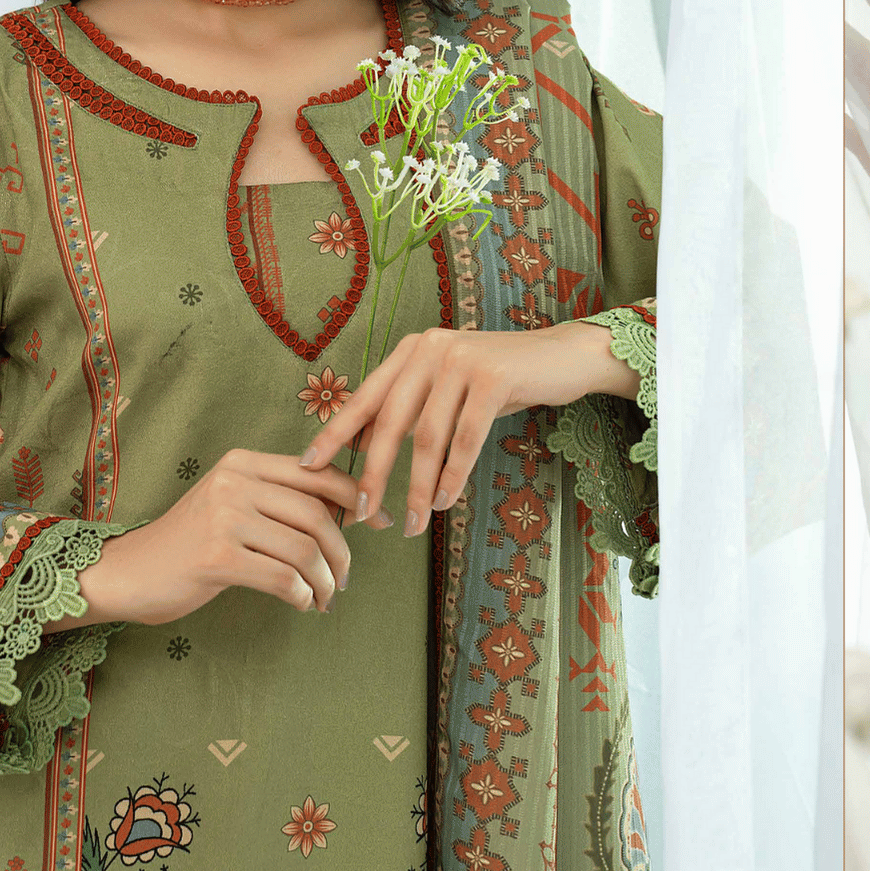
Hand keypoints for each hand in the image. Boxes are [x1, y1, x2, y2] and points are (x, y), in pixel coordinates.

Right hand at [58, 450, 369, 629]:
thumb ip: (280, 500)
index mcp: (243, 462)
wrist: (128, 573)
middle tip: (346, 578)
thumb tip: (351, 511)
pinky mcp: (217, 556)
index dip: (355, 498)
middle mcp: (234, 481)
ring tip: (326, 597)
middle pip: (317, 513)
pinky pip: (283, 577)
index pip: (318, 474)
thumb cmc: (190, 544)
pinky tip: (303, 604)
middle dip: (343, 551)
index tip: (378, 521)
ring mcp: (224, 516)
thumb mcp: (233, 505)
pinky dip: (303, 595)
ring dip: (326, 580)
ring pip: (305, 549)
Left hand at [298, 325, 602, 538]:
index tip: (307, 466)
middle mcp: (429, 348)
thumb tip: (364, 448)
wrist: (562, 357)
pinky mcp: (494, 377)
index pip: (364, 397)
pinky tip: (446, 501)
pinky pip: (465, 439)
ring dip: (419, 487)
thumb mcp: (448, 386)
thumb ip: (411, 407)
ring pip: (428, 437)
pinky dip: (453, 476)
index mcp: (411, 350)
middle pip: (390, 421)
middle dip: (374, 473)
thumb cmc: (500, 380)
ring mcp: (461, 359)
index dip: (334, 434)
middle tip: (364, 514)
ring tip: (415, 522)